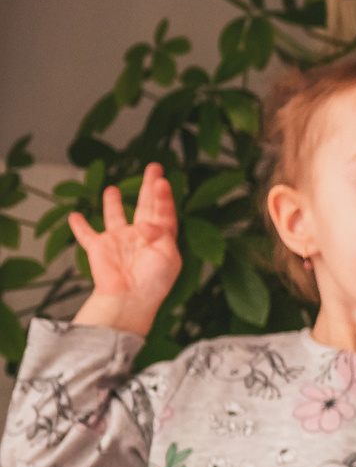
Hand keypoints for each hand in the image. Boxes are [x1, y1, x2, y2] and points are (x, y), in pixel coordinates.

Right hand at [69, 165, 181, 337]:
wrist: (130, 299)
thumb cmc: (154, 282)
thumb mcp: (169, 256)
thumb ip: (160, 234)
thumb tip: (143, 223)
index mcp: (161, 239)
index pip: (164, 212)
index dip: (164, 196)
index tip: (162, 181)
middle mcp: (140, 237)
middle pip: (146, 207)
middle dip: (149, 187)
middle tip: (153, 167)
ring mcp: (119, 241)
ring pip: (115, 217)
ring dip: (113, 203)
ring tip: (113, 189)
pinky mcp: (99, 248)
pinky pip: (86, 235)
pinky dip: (79, 226)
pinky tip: (75, 215)